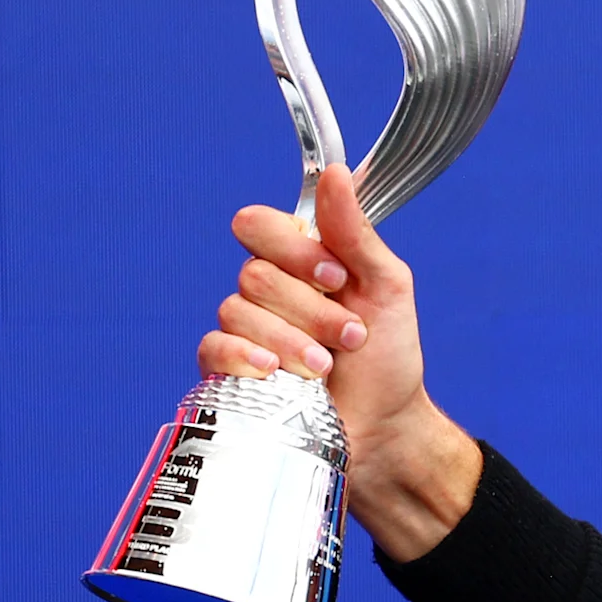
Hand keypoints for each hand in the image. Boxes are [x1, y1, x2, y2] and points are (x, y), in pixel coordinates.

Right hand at [204, 163, 480, 559]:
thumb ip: (356, 233)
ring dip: (294, 340)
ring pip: (237, 311)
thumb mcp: (387, 289)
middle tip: (350, 337)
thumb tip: (336, 173)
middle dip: (310, 308)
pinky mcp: (228, 372)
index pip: (257, 224)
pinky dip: (247, 358)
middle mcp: (264, 292)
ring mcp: (242, 332)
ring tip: (328, 368)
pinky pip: (213, 348)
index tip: (335, 276)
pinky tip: (278, 375)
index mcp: (298, 262)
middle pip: (254, 272)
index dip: (291, 246)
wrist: (385, 428)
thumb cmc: (388, 358)